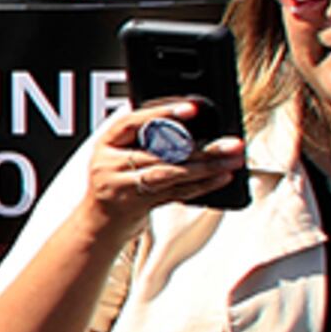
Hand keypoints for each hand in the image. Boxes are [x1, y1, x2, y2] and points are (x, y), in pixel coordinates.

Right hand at [76, 100, 244, 230]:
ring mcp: (122, 185)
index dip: (162, 113)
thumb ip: (145, 138)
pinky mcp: (137, 204)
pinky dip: (200, 185)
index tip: (192, 109)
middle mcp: (111, 163)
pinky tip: (219, 178)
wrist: (99, 222)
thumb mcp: (120, 154)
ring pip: (169, 172)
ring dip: (205, 167)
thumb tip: (190, 124)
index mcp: (107, 143)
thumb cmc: (116, 183)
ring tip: (230, 161)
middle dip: (200, 146)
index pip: (133, 122)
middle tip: (231, 144)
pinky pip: (174, 192)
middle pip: (159, 151)